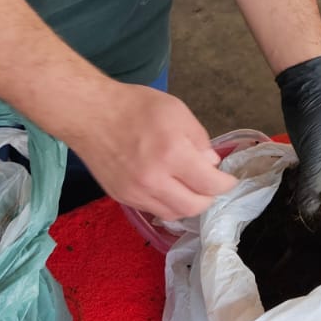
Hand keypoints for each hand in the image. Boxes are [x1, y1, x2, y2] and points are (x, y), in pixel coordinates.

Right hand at [67, 83, 234, 219]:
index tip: (229, 180)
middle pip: (193, 207)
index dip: (225, 184)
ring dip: (188, 204)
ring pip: (173, 214)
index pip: (209, 184)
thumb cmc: (136, 106)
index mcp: (171, 154)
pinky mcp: (122, 198)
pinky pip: (153, 210)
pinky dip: (167, 204)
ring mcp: (135, 193)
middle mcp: (154, 180)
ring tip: (191, 188)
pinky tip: (169, 188)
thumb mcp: (177, 111)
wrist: (91, 114)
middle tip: (211, 185)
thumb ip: (199, 139)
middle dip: (208, 198)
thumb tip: (211, 163)